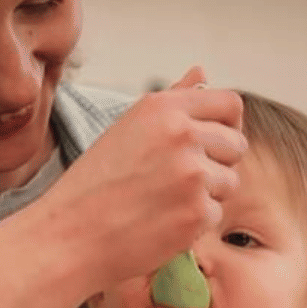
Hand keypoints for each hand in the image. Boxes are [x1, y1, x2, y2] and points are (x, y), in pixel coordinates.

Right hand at [46, 65, 245, 288]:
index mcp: (163, 108)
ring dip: (207, 196)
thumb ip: (173, 102)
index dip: (227, 126)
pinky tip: (161, 224)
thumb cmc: (95, 185)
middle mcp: (182, 134)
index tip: (213, 143)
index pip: (229, 104)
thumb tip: (203, 72)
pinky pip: (216, 214)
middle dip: (218, 164)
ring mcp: (192, 174)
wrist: (69, 235)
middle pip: (236, 144)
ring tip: (164, 202)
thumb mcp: (129, 129)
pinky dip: (194, 224)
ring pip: (230, 182)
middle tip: (179, 182)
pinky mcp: (197, 212)